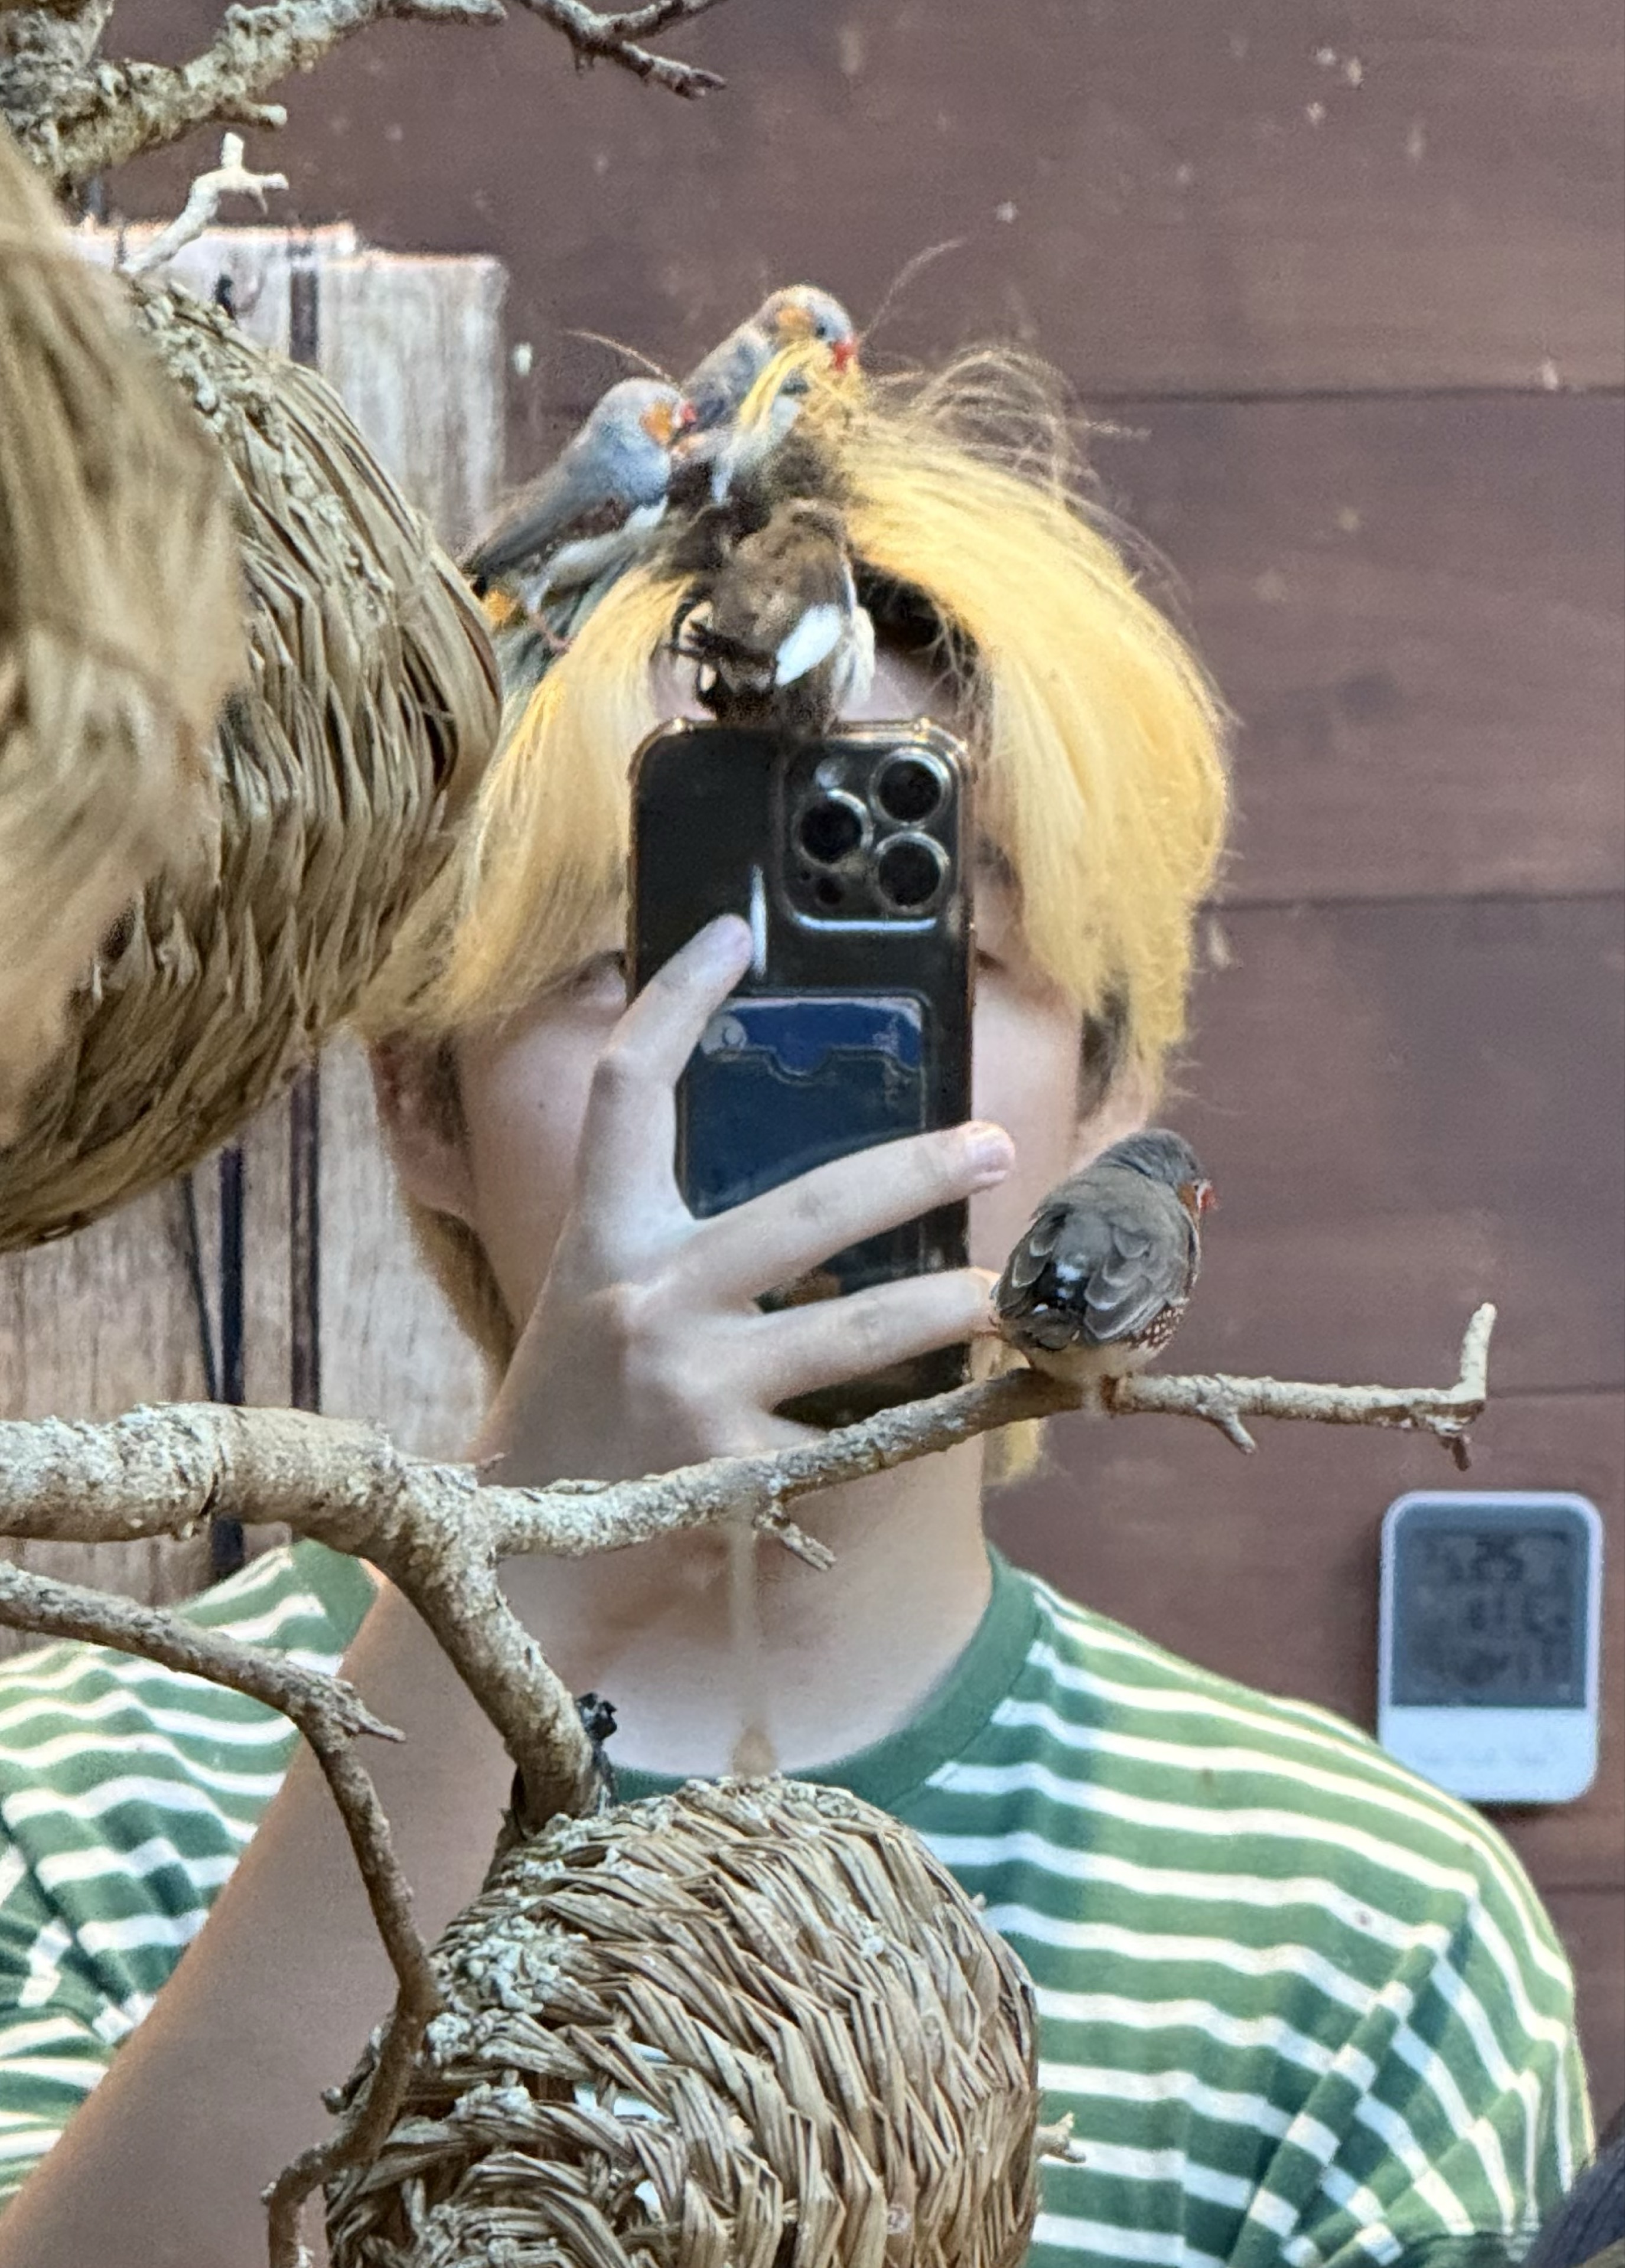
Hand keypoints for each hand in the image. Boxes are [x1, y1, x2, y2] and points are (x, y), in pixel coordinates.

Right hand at [475, 915, 1014, 1485]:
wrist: (521, 1553)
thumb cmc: (581, 1407)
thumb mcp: (602, 1297)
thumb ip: (680, 1241)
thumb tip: (820, 1201)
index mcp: (603, 1237)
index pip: (628, 1089)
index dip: (675, 1000)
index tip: (734, 933)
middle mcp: (645, 1296)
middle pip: (807, 1208)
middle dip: (916, 1173)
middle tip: (994, 1147)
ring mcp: (692, 1383)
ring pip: (855, 1328)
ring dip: (948, 1308)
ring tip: (1007, 1296)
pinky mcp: (731, 1469)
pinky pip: (848, 1435)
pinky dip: (900, 1426)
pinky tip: (948, 1419)